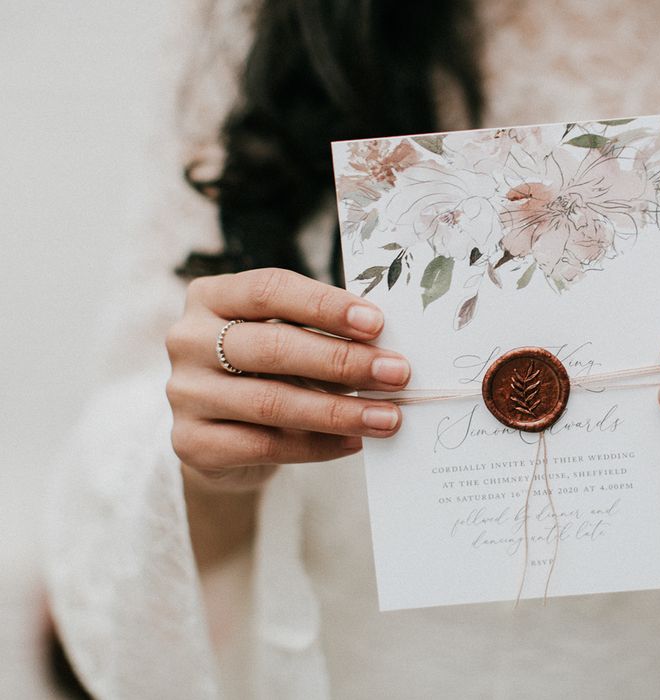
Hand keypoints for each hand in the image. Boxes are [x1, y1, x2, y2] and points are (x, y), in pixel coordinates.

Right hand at [165, 268, 409, 490]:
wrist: (220, 436)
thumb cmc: (264, 372)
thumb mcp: (284, 340)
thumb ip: (321, 336)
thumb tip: (385, 350)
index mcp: (211, 297)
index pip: (270, 289)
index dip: (325, 306)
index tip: (376, 324)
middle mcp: (187, 339)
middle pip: (272, 346)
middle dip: (343, 361)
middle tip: (396, 373)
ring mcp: (185, 393)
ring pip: (272, 402)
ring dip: (340, 411)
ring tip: (387, 417)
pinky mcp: (191, 442)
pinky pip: (265, 446)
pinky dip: (318, 446)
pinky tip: (353, 443)